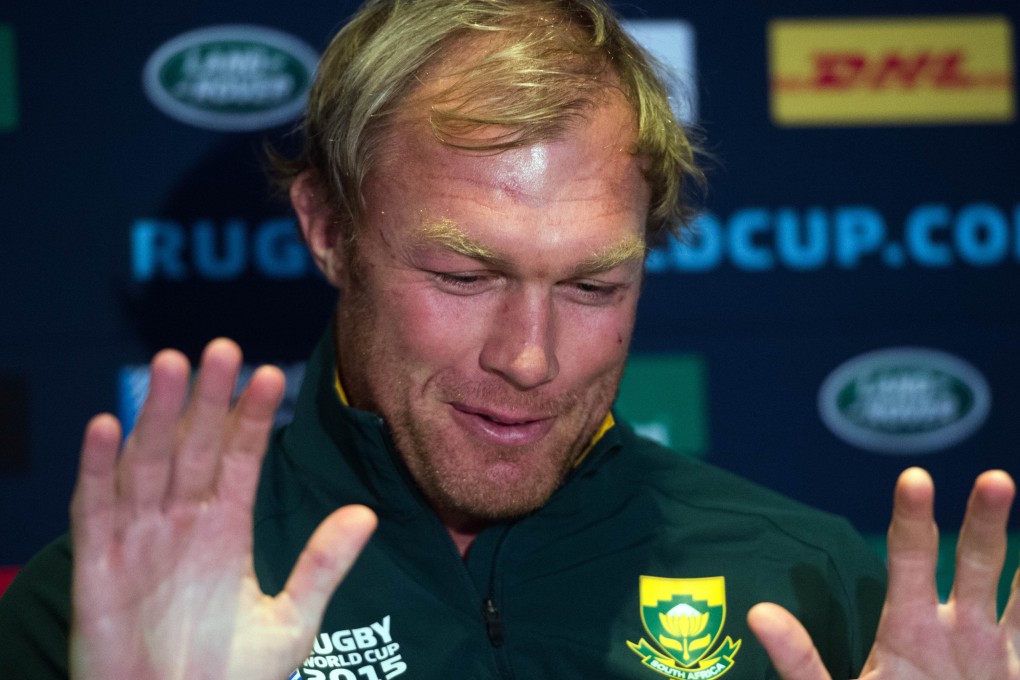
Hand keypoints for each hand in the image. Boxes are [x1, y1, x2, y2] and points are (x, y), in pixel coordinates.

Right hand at [69, 339, 376, 678]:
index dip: (254, 418)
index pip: (242, 460)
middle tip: (223, 348)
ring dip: (157, 416)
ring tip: (173, 366)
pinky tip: (107, 426)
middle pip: (195, 448)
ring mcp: (139, 540)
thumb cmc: (229, 678)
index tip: (273, 375)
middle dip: (209, 400)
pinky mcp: (98, 567)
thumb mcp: (289, 622)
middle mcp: (183, 524)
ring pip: (147, 464)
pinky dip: (97, 469)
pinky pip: (96, 510)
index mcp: (227, 530)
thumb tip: (366, 512)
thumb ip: (322, 565)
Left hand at [747, 467, 1017, 679]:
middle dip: (983, 519)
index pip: (908, 557)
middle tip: (993, 479)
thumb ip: (800, 661)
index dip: (911, 518)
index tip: (915, 479)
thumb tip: (758, 613)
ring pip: (1015, 587)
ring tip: (1012, 490)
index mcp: (908, 626)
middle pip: (974, 560)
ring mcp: (994, 648)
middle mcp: (955, 626)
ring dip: (1019, 549)